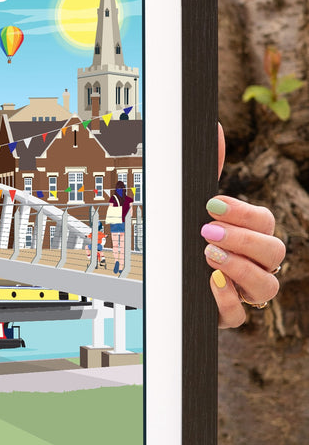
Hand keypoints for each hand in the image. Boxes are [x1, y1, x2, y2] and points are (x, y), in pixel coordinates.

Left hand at [205, 124, 284, 326]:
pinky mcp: (227, 315)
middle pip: (275, 252)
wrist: (169, 277)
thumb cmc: (190, 236)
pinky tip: (208, 285)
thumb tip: (214, 128)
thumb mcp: (194, 206)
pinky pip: (239, 316)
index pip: (265, 221)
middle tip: (207, 231)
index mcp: (252, 235)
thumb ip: (209, 170)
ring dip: (240, 269)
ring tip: (208, 256)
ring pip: (267, 287)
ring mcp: (245, 291)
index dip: (243, 213)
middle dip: (243, 239)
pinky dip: (226, 301)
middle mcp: (257, 263)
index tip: (211, 204)